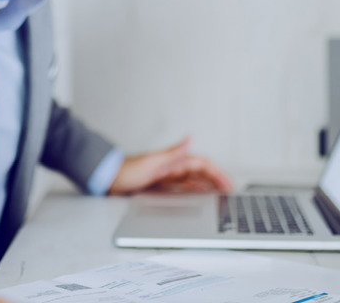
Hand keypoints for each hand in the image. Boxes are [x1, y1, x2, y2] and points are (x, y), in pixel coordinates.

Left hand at [108, 137, 232, 194]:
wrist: (109, 180)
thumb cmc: (127, 170)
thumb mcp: (152, 162)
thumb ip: (172, 152)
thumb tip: (189, 139)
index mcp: (174, 160)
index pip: (202, 164)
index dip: (217, 173)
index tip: (227, 183)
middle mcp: (173, 167)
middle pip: (201, 174)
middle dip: (217, 181)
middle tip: (230, 193)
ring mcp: (168, 177)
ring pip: (195, 182)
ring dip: (208, 188)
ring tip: (221, 197)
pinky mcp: (162, 187)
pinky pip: (184, 190)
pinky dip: (195, 194)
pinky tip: (201, 200)